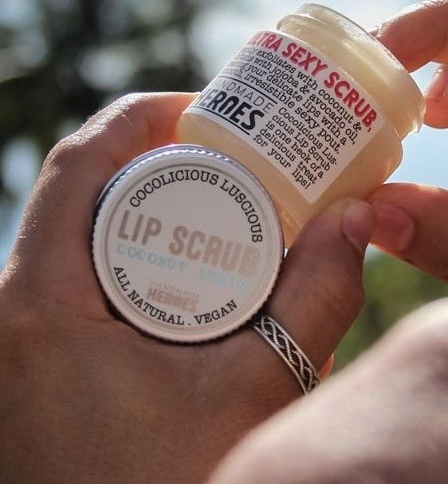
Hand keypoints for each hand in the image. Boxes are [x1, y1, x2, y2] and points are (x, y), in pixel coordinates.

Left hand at [0, 93, 372, 483]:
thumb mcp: (256, 389)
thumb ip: (319, 295)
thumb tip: (360, 218)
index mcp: (37, 304)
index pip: (78, 161)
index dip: (146, 116)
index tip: (212, 111)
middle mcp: (8, 316)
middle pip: (80, 197)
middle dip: (164, 168)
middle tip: (240, 165)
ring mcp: (14, 349)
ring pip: (80, 244)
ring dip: (153, 218)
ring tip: (230, 223)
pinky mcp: (32, 374)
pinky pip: (79, 290)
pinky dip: (139, 268)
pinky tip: (199, 295)